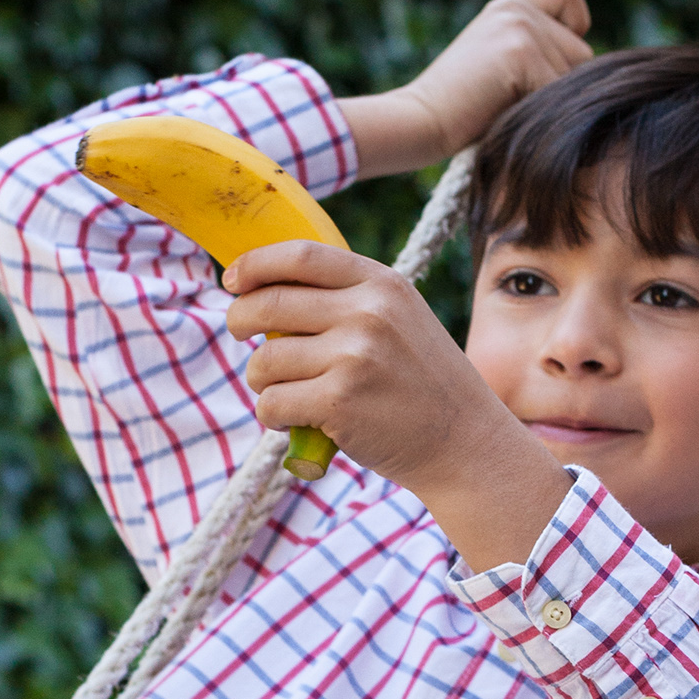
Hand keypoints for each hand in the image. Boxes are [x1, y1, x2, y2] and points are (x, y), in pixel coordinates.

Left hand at [224, 241, 571, 567]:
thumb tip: (264, 292)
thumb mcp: (400, 320)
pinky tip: (296, 421)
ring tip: (287, 393)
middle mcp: (368, 313)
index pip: (298, 256)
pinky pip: (271, 403)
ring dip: (261, 381)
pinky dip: (273, 416)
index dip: (255, 265)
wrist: (466, 442)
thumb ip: (347, 301)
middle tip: (239, 335)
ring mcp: (354, 357)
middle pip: (267, 305)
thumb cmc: (423, 384)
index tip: (233, 279)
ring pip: (263, 361)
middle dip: (239, 321)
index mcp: (381, 284)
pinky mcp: (339, 403)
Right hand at [340, 0, 592, 177]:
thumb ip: (537, 50)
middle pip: (583, 50)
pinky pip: (560, 93)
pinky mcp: (521, 51)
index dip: (573, 25)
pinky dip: (541, 115)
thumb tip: (588, 66)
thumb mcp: (500, 66)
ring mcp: (520, 27)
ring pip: (576, 75)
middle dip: (560, 83)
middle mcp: (517, 9)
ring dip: (551, 102)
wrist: (420, 121)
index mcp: (510, 6)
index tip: (548, 57)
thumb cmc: (460, 111)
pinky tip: (506, 115)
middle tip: (514, 99)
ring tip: (509, 107)